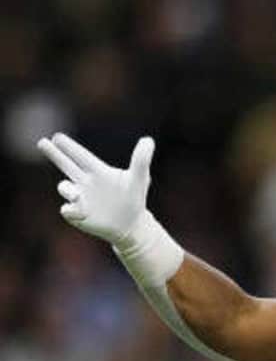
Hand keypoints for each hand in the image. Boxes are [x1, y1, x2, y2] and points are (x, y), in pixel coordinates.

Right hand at [37, 133, 154, 247]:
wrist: (131, 224)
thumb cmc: (134, 198)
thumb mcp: (140, 178)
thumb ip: (141, 160)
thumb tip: (148, 140)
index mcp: (98, 171)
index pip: (80, 156)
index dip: (69, 147)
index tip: (57, 136)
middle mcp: (85, 182)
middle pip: (66, 165)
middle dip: (54, 154)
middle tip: (41, 142)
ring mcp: (80, 198)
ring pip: (65, 188)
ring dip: (67, 189)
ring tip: (75, 193)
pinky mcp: (78, 214)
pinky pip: (68, 210)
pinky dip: (70, 209)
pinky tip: (77, 210)